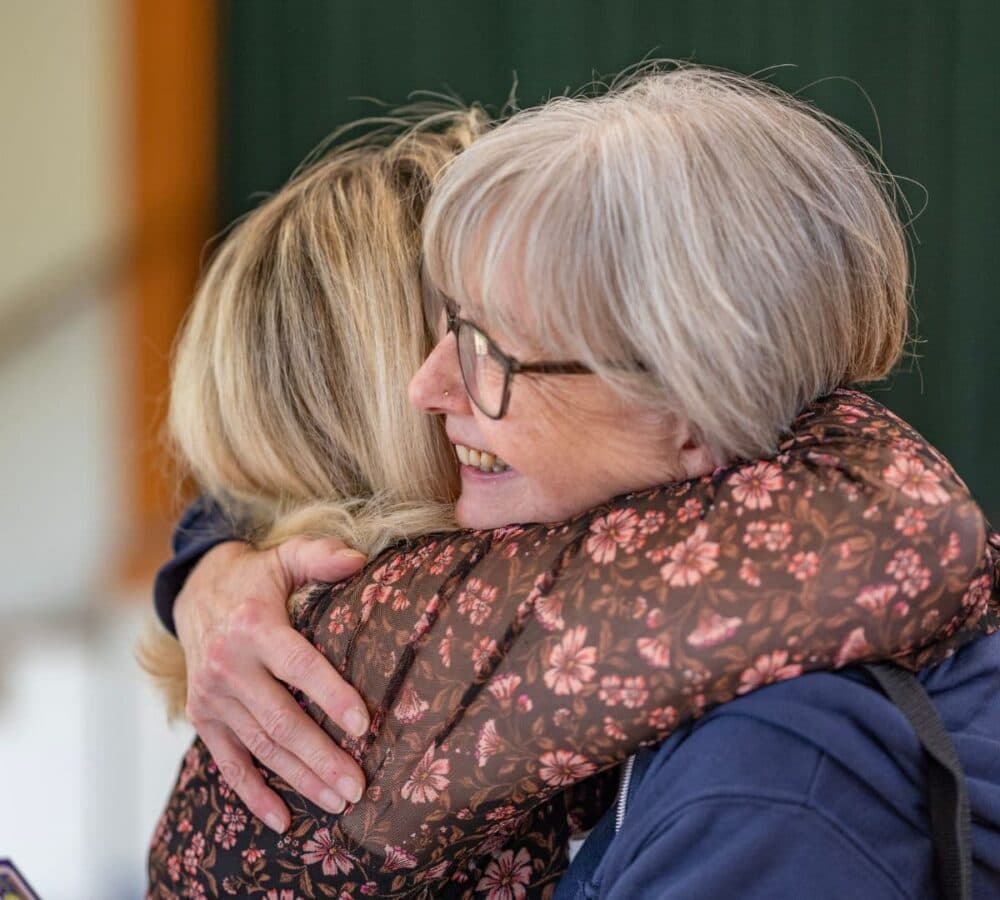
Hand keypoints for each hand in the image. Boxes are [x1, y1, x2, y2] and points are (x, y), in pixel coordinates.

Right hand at [175, 536, 369, 832]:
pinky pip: (228, 763)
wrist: (196, 591)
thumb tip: (358, 560)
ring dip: (299, 779)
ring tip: (339, 801)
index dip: (330, 695)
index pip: (299, 666)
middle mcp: (229, 665)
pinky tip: (283, 819)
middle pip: (281, 719)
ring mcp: (213, 696)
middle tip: (359, 784)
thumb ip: (321, 556)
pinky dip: (253, 794)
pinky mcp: (204, 717)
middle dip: (322, 755)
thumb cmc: (256, 577)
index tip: (364, 724)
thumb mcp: (285, 556)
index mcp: (255, 626)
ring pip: (261, 746)